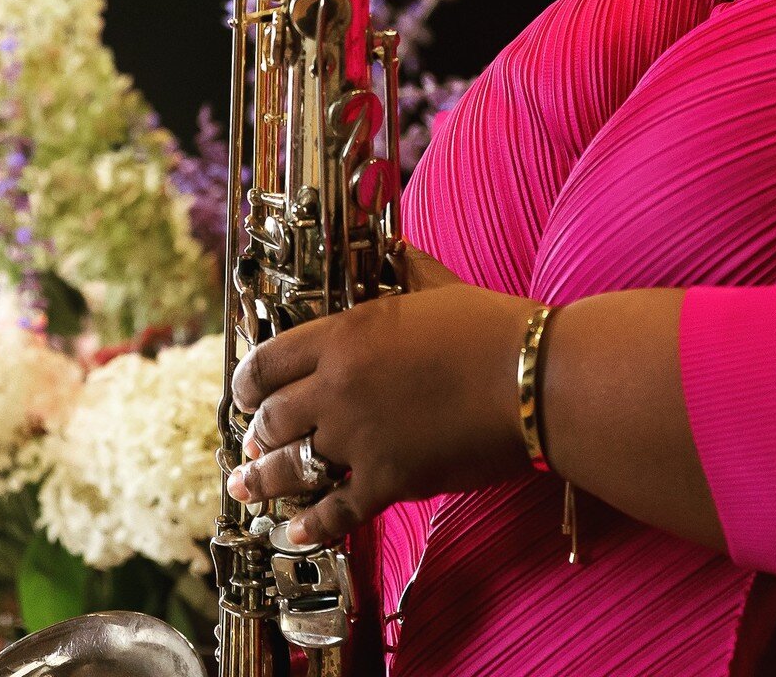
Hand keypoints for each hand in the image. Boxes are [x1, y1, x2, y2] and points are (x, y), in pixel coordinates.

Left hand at [228, 257, 535, 549]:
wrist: (532, 379)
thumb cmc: (491, 329)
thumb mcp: (438, 286)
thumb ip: (404, 268)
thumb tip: (393, 246)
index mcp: (345, 336)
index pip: (268, 361)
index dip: (246, 382)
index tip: (243, 393)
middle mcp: (338, 388)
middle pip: (271, 418)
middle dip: (256, 432)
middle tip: (252, 441)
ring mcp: (359, 439)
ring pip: (289, 467)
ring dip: (261, 480)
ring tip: (246, 487)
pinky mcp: (387, 482)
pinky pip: (333, 513)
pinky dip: (310, 525)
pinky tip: (294, 529)